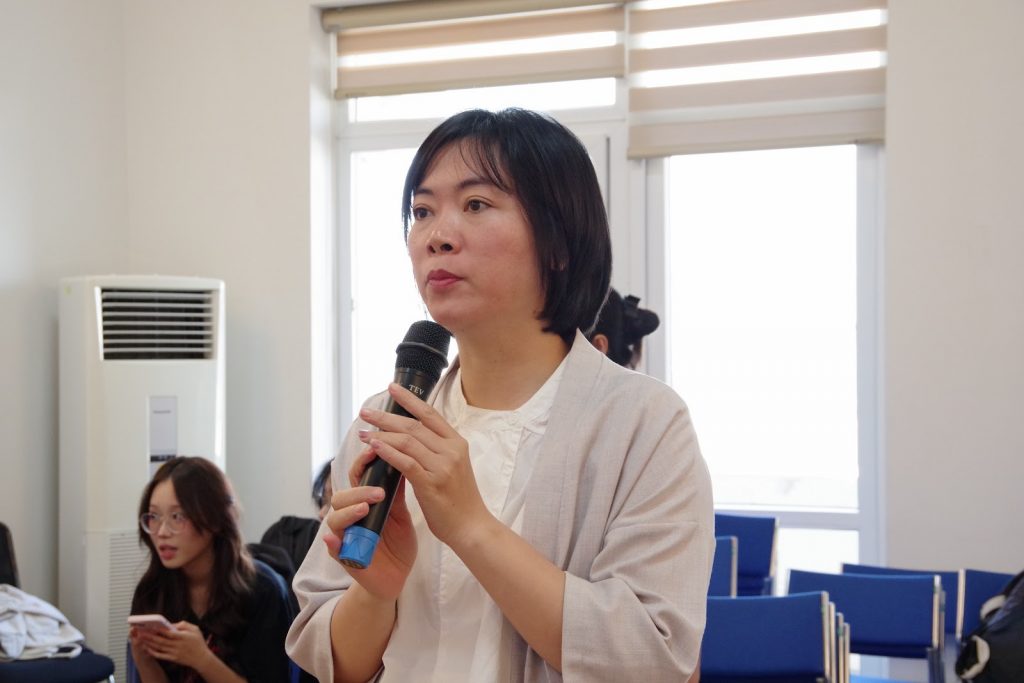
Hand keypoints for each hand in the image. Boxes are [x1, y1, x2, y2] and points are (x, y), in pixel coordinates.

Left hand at [134, 621, 212, 669]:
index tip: (150, 625)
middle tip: (140, 631)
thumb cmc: (198, 642)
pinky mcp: (173, 658)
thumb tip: (171, 624)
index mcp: (183, 636)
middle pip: (161, 640)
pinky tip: (147, 649)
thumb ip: (183, 624)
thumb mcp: (195, 629)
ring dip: (149, 643)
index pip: (168, 632)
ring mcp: (174, 652)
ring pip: (159, 647)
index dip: (159, 629)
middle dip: (150, 636)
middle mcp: (177, 645)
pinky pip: (160, 655)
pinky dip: (153, 652)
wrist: (201, 658)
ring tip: (141, 638)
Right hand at [321, 448, 417, 601]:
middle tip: (380, 492)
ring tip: (364, 509)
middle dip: (358, 491)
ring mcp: (346, 538)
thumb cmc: (398, 544)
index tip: (374, 451)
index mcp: (363, 503)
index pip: (356, 478)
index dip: (361, 463)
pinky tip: (334, 539)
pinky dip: (332, 543)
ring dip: (348, 513)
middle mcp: (351, 518)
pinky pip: (333, 550)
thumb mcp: (400, 516)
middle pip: (341, 497)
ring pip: (335, 520)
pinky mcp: (345, 559)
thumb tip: (402, 459)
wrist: (398, 577)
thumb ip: (396, 494)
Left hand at [357, 383, 492, 551]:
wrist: (473, 527)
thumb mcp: (453, 468)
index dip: (409, 400)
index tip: (392, 388)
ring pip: (407, 441)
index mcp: (457, 443)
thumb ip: (437, 451)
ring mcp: (443, 466)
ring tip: (362, 432)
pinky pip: (405, 462)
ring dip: (381, 434)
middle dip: (387, 416)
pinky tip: (374, 447)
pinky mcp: (432, 483)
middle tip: (365, 411)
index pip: (430, 414)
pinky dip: (388, 452)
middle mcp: (451, 450)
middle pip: (414, 425)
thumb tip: (411, 438)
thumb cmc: (460, 501)